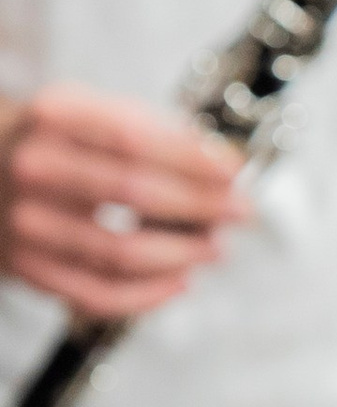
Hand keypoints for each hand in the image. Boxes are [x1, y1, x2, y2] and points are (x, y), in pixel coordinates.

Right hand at [1, 84, 248, 318]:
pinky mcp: (28, 268)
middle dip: (200, 206)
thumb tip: (219, 165)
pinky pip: (99, 294)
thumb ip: (150, 129)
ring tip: (215, 248)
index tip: (234, 173)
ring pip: (121, 251)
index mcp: (54, 117)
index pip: (134, 139)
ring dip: (182, 254)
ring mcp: (27, 222)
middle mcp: (34, 168)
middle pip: (133, 193)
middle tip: (240, 212)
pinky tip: (180, 281)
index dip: (192, 159)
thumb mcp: (91, 111)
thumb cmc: (55, 141)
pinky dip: (149, 295)